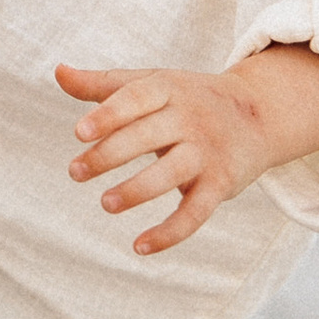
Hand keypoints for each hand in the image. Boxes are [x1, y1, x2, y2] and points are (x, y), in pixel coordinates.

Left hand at [57, 61, 273, 254]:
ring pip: (170, 174)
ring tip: (105, 203)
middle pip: (147, 136)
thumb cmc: (190, 98)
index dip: (108, 115)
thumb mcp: (152, 83)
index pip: (136, 99)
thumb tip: (58, 72)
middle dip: (109, 155)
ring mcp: (207, 152)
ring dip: (136, 191)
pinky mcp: (220, 184)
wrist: (261, 112)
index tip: (79, 133)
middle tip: (75, 172)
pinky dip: (170, 233)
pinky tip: (140, 246)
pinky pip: (195, 212)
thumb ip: (104, 85)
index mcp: (168, 89)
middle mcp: (190, 119)